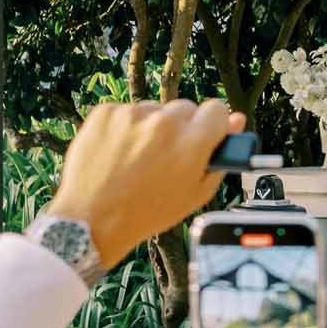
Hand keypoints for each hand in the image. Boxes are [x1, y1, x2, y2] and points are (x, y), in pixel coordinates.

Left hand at [47, 98, 239, 267]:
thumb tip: (235, 124)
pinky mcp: (106, 112)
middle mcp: (164, 123)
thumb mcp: (195, 195)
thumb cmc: (146, 212)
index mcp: (192, 142)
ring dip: (153, 127)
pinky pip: (126, 112)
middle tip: (169, 154)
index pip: (217, 109)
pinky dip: (125, 128)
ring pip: (155, 110)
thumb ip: (221, 157)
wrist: (92, 219)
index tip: (207, 133)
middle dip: (183, 127)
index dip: (214, 124)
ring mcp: (132, 115)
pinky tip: (119, 153)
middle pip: (186, 108)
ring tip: (139, 158)